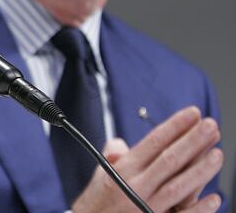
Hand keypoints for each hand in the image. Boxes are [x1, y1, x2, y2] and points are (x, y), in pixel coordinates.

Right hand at [72, 106, 222, 212]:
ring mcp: (146, 207)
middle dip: (192, 141)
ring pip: (178, 186)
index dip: (175, 126)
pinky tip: (214, 198)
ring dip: (200, 170)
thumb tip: (122, 143)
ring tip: (218, 154)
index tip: (192, 114)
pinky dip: (198, 209)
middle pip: (169, 159)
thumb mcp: (100, 172)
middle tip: (211, 125)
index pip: (153, 142)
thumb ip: (113, 154)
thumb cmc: (98, 200)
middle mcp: (135, 186)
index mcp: (123, 169)